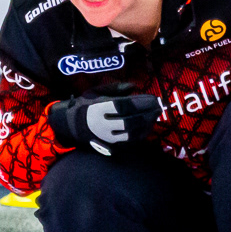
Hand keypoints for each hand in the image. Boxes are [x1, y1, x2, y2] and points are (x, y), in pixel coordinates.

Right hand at [48, 82, 162, 156]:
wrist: (71, 126)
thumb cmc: (85, 105)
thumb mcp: (96, 91)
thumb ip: (115, 88)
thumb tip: (134, 86)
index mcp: (99, 109)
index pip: (125, 106)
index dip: (142, 102)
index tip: (153, 98)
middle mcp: (103, 124)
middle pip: (131, 121)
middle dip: (148, 114)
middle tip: (159, 107)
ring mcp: (107, 137)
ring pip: (132, 134)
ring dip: (147, 125)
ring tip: (155, 116)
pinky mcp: (110, 146)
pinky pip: (130, 142)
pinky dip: (142, 134)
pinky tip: (148, 126)